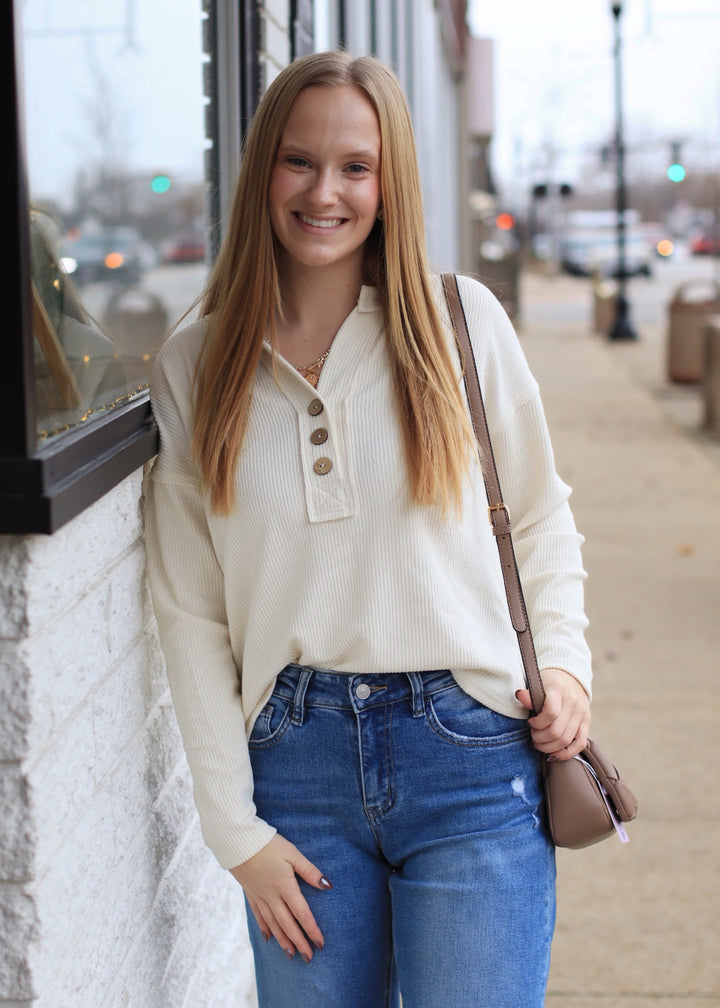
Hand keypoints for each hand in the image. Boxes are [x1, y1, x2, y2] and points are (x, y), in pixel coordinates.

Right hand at [230, 833, 331, 961]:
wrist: (237, 842)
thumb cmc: (268, 844)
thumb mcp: (292, 853)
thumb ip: (309, 871)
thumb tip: (327, 885)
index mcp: (285, 887)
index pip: (302, 914)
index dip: (312, 930)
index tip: (320, 944)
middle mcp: (272, 896)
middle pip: (288, 924)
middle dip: (299, 943)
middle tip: (308, 958)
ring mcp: (260, 897)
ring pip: (273, 924)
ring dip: (283, 941)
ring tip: (291, 954)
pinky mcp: (250, 893)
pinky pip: (258, 916)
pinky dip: (264, 928)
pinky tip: (268, 938)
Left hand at [516, 667, 590, 760]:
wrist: (570, 676)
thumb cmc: (549, 682)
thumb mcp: (538, 682)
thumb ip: (530, 694)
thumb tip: (520, 696)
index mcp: (559, 690)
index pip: (551, 713)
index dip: (537, 723)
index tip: (530, 722)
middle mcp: (573, 702)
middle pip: (556, 731)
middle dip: (540, 738)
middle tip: (533, 735)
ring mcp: (581, 713)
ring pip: (566, 740)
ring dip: (548, 747)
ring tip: (539, 743)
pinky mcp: (586, 722)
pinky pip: (580, 744)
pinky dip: (566, 753)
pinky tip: (553, 755)